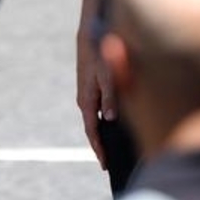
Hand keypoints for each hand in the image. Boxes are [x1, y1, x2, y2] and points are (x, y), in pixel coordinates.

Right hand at [76, 32, 115, 169]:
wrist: (90, 34)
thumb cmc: (99, 54)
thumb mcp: (105, 75)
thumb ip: (109, 96)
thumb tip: (110, 118)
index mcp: (87, 101)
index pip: (92, 131)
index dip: (98, 149)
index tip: (105, 165)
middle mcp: (85, 100)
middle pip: (93, 128)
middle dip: (100, 145)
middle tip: (109, 162)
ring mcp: (88, 94)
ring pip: (95, 119)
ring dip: (102, 133)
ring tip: (112, 148)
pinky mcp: (92, 87)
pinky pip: (97, 109)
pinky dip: (103, 120)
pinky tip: (113, 123)